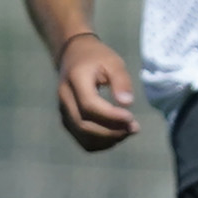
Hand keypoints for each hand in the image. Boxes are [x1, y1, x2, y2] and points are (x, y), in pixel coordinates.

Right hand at [53, 32, 139, 151]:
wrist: (72, 55)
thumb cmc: (96, 57)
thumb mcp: (113, 62)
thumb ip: (121, 81)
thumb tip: (127, 103)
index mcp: (75, 80)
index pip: (89, 105)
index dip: (110, 116)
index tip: (131, 117)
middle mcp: (64, 98)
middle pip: (83, 124)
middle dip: (111, 131)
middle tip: (134, 127)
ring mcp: (63, 110)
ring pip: (81, 135)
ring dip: (106, 139)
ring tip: (128, 131)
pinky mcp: (67, 119)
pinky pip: (81, 138)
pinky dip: (99, 142)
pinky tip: (116, 135)